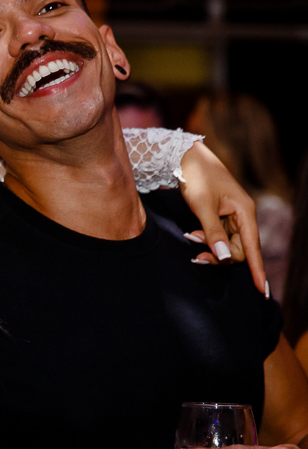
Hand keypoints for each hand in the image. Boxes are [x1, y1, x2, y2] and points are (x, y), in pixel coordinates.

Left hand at [178, 141, 266, 294]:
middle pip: (237, 250)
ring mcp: (232, 217)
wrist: (185, 158)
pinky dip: (205, 238)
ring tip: (188, 236)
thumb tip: (223, 258)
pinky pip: (217, 236)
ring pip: (225, 245)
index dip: (256, 270)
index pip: (253, 248)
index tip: (263, 291)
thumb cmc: (196, 178)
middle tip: (195, 256)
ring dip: (208, 246)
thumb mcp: (202, 207)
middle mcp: (242, 216)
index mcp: (245, 212)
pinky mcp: (220, 216)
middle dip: (217, 255)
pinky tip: (191, 234)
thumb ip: (213, 233)